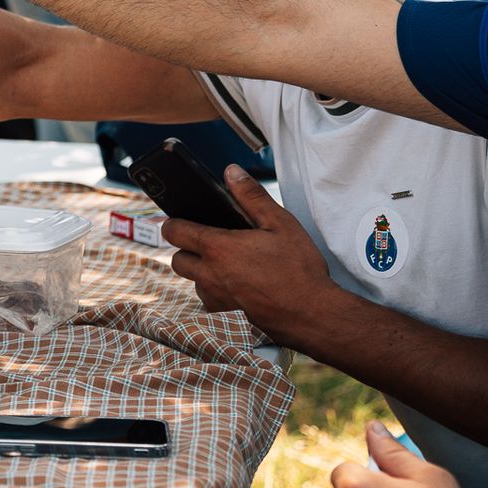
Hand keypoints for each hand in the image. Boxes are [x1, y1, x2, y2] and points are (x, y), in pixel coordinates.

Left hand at [161, 165, 339, 348]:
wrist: (312, 315)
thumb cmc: (299, 270)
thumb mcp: (280, 223)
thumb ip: (251, 196)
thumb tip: (232, 172)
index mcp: (218, 249)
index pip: (174, 231)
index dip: (174, 223)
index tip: (182, 220)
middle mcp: (209, 275)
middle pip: (178, 259)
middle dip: (187, 248)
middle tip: (211, 243)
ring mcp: (215, 298)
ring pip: (193, 281)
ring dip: (203, 271)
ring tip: (231, 264)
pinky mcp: (224, 315)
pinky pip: (208, 299)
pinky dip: (216, 290)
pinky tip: (241, 284)